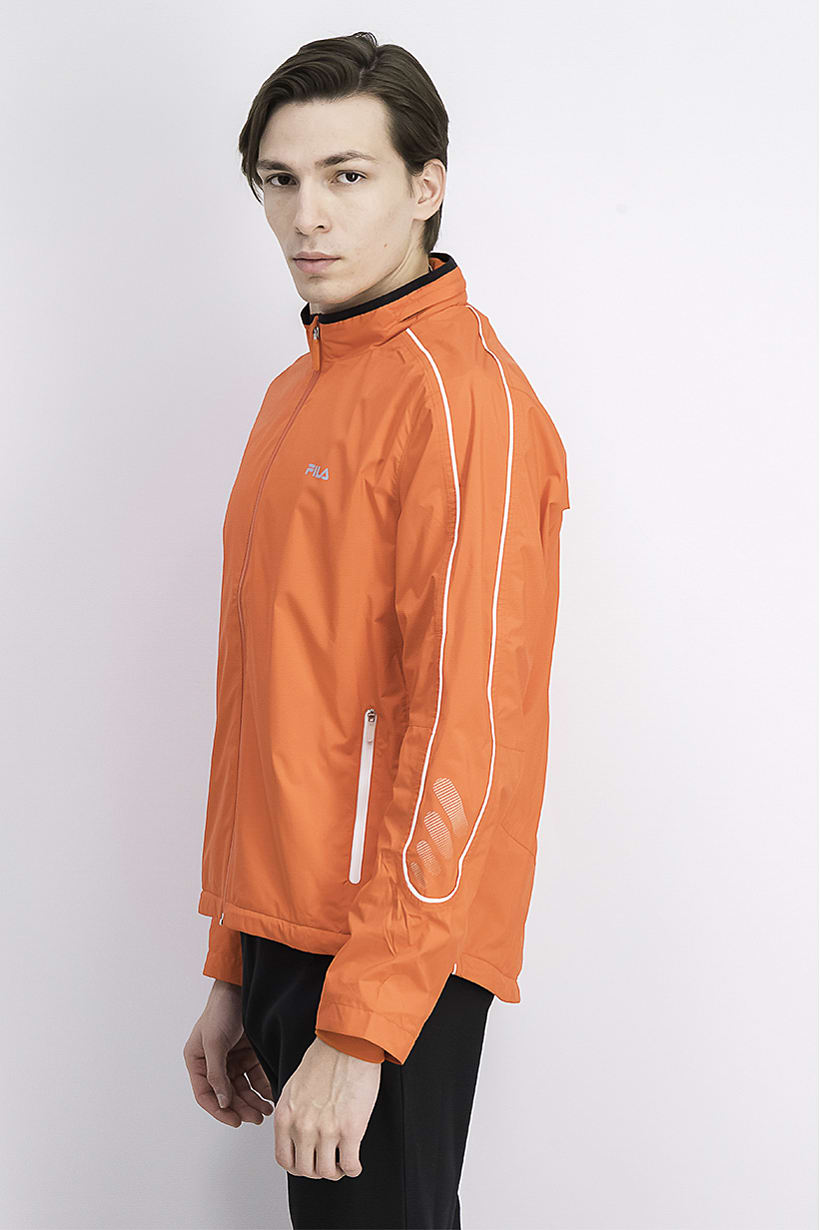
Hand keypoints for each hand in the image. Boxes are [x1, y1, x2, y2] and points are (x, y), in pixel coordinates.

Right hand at [183, 979, 273, 1127]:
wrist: (242, 986)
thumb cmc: (221, 1009)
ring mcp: (232, 1058)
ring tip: (266, 1110)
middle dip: (241, 1107)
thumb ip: (217, 1074)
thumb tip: (222, 1102)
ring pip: (241, 1088)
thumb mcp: (214, 1042)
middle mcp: (213, 1062)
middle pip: (226, 1094)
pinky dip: (262, 1086)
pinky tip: (270, 1094)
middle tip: (256, 1118)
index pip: (205, 1094)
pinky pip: (255, 1076)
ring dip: (253, 1100)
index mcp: (198, 1061)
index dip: (219, 1110)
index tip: (235, 1121)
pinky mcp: (248, 1053)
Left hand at [273, 1036, 381, 1178]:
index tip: (306, 1163)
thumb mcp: (294, 1087)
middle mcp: (302, 1127)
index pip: (284, 1159)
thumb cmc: (324, 1058)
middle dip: (316, 1170)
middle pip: (305, 1170)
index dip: (297, 1166)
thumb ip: (292, 1113)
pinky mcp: (351, 1130)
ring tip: (341, 1163)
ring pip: (326, 1172)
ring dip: (335, 1172)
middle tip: (326, 1163)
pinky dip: (353, 1169)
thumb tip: (296, 1132)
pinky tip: (355, 1163)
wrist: (348, 1043)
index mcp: (285, 1116)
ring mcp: (326, 1131)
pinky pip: (350, 1165)